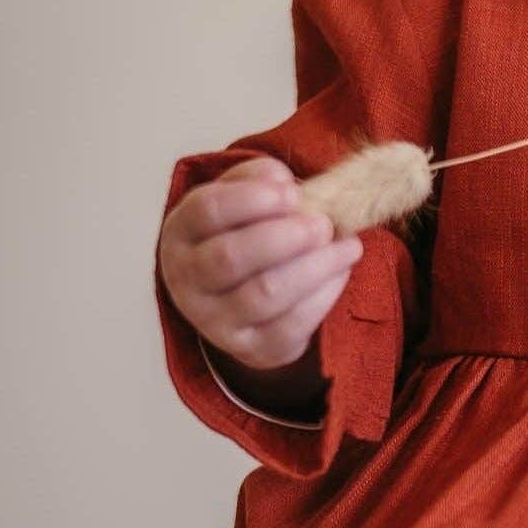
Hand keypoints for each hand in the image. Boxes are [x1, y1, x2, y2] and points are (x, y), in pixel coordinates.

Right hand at [157, 155, 363, 371]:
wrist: (235, 303)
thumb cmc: (240, 235)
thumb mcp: (238, 200)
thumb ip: (256, 180)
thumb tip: (281, 178)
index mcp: (181, 234)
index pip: (207, 212)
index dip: (251, 199)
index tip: (292, 191)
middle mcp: (188, 281)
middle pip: (231, 258)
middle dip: (284, 237)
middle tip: (322, 224)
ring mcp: (216, 321)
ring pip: (264, 295)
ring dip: (313, 267)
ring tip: (346, 246)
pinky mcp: (252, 348)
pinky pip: (291, 325)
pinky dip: (323, 295)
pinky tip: (341, 271)